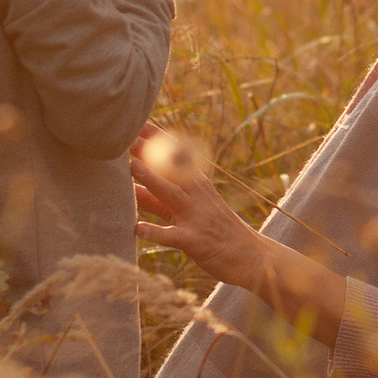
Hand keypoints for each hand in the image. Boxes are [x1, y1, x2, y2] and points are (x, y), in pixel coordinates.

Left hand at [130, 133, 262, 288]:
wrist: (250, 256)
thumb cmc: (215, 230)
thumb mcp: (188, 209)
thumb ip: (158, 199)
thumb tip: (128, 187)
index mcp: (196, 184)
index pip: (175, 156)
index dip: (156, 139)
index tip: (137, 122)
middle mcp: (197, 195)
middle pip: (171, 169)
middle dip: (150, 153)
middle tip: (127, 138)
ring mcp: (197, 217)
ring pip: (172, 194)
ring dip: (153, 179)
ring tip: (132, 167)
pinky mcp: (196, 241)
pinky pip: (173, 236)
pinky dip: (156, 233)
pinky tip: (137, 229)